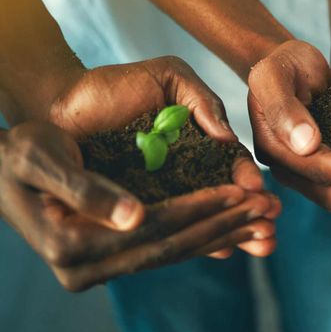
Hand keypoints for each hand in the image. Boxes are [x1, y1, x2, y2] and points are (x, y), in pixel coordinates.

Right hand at [0, 122, 275, 290]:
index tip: (245, 190)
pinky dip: (202, 237)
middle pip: (170, 246)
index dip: (201, 208)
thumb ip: (87, 189)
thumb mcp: (44, 158)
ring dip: (223, 234)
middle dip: (225, 224)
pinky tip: (238, 229)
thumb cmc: (23, 148)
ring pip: (172, 251)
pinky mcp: (110, 258)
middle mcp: (84, 267)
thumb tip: (135, 216)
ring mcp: (97, 268)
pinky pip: (164, 249)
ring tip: (267, 219)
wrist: (3, 163)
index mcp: (70, 245)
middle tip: (272, 207)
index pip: (153, 228)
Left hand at [46, 56, 278, 257]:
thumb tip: (229, 140)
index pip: (230, 165)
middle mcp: (183, 171)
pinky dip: (193, 241)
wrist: (58, 102)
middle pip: (225, 198)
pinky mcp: (132, 210)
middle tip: (272, 229)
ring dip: (233, 233)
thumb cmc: (113, 86)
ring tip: (260, 244)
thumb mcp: (169, 79)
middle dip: (252, 215)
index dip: (248, 181)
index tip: (262, 194)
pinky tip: (219, 252)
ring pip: (202, 218)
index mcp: (197, 141)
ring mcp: (159, 193)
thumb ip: (202, 102)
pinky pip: (166, 228)